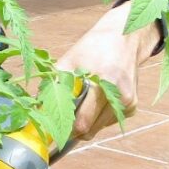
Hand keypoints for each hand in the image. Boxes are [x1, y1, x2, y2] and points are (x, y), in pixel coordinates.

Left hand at [56, 3, 162, 140]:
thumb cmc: (92, 48)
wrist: (124, 38)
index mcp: (104, 84)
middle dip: (72, 129)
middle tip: (59, 120)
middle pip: (90, 130)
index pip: (83, 121)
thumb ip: (52, 84)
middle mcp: (120, 96)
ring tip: (78, 104)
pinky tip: (93, 101)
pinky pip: (107, 122)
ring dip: (85, 123)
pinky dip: (97, 118)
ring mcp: (128, 103)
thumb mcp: (69, 61)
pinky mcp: (132, 107)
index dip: (64, 129)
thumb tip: (36, 107)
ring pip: (98, 129)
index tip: (50, 129)